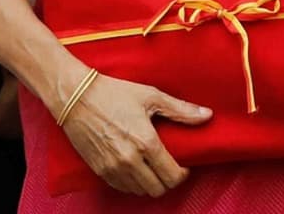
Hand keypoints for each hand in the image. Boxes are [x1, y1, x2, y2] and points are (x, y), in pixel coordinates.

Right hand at [60, 73, 212, 196]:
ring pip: (140, 192)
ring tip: (153, 167)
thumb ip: (181, 110)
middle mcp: (130, 160)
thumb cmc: (114, 92)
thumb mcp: (151, 96)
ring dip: (150, 184)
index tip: (184, 166)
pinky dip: (132, 183)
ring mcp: (112, 167)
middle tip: (170, 168)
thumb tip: (207, 115)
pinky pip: (122, 188)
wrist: (75, 96)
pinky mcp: (99, 170)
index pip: (172, 175)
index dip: (183, 174)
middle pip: (158, 189)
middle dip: (168, 181)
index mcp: (146, 142)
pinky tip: (136, 168)